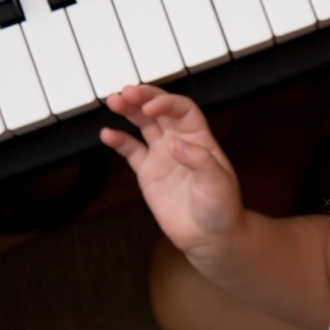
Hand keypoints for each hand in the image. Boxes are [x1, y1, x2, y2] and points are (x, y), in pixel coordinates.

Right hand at [100, 85, 243, 253]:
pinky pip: (131, 151)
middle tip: (125, 92)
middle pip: (160, 111)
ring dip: (128, 111)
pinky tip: (107, 134)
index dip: (166, 103)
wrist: (211, 237)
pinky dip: (119, 140)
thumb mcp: (218, 184)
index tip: (150, 106)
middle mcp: (180, 142)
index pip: (183, 110)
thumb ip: (200, 162)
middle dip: (143, 98)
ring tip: (113, 101)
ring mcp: (163, 156)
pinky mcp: (148, 173)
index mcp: (201, 139)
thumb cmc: (222, 209)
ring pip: (143, 125)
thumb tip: (176, 144)